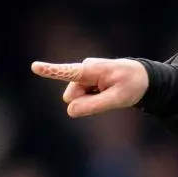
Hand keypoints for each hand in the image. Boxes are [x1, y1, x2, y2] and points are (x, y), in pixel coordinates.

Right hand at [30, 58, 148, 117]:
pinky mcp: (85, 80)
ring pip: (77, 98)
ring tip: (110, 92)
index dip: (50, 70)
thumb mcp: (118, 99)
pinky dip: (93, 98)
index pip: (68, 71)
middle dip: (85, 101)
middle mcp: (84, 69)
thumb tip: (69, 110)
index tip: (34, 66)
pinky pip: (83, 96)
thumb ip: (94, 106)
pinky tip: (107, 91)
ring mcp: (84, 74)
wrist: (143, 77)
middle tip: (108, 95)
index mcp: (92, 70)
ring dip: (91, 100)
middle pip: (72, 96)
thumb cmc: (132, 85)